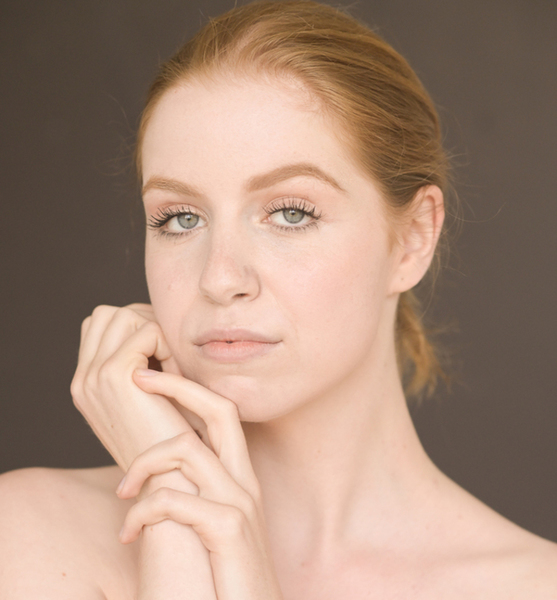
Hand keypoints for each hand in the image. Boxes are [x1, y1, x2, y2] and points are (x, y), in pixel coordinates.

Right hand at [70, 304, 191, 468]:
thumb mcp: (147, 401)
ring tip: (172, 368)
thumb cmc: (172, 441)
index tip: (162, 355)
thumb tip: (151, 325)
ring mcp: (94, 376)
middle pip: (108, 314)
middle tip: (169, 356)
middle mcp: (82, 380)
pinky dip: (168, 346)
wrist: (172, 480)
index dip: (136, 328)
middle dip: (144, 323)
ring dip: (155, 333)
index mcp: (85, 385)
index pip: (100, 325)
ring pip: (124, 315)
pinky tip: (178, 377)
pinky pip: (147, 331)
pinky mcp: (115, 375)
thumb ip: (139, 366)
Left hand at [117, 370, 283, 599]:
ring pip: (186, 449)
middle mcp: (245, 480)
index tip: (151, 374)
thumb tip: (158, 460)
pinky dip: (142, 511)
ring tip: (122, 492)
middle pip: (218, 410)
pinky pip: (175, 500)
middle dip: (176, 387)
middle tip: (136, 378)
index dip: (187, 387)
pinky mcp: (228, 529)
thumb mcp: (212, 521)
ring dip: (143, 464)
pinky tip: (128, 533)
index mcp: (240, 475)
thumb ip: (195, 488)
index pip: (221, 412)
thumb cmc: (223, 573)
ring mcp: (240, 502)